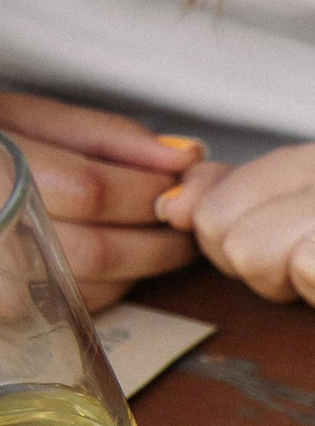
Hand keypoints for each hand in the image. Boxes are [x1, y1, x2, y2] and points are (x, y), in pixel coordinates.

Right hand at [0, 91, 205, 309]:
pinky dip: (114, 284)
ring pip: (93, 288)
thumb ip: (109, 136)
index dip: (149, 190)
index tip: (181, 184)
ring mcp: (3, 278)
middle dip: (160, 239)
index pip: (92, 192)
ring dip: (144, 266)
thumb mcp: (31, 119)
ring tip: (159, 237)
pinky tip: (120, 258)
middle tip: (184, 221)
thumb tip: (184, 155)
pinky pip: (77, 305)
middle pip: (99, 251)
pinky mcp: (12, 307)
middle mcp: (0, 229)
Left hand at [159, 142, 314, 328]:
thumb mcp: (280, 209)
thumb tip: (170, 205)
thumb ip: (215, 196)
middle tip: (312, 273)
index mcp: (311, 158)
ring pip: (311, 273)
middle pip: (250, 250)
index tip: (276, 251)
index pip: (212, 216)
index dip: (232, 251)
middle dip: (273, 278)